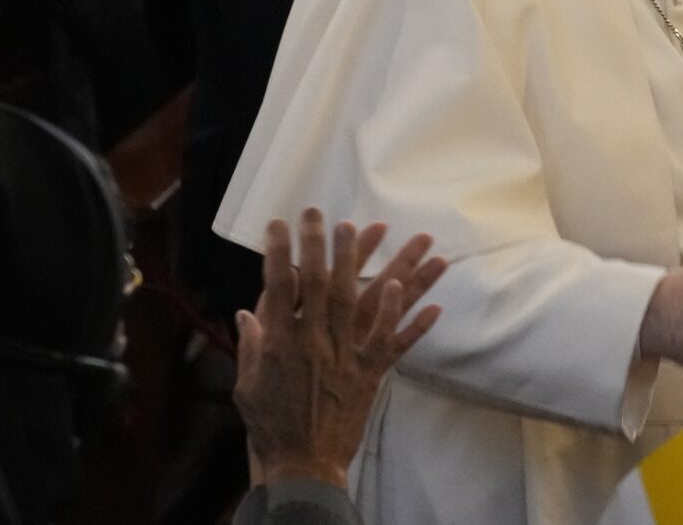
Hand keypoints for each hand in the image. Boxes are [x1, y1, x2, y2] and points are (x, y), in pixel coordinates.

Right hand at [234, 210, 444, 489]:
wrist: (299, 463)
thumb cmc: (269, 424)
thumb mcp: (248, 383)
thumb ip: (253, 344)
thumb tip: (248, 310)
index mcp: (282, 341)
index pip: (281, 285)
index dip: (282, 252)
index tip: (282, 224)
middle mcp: (317, 341)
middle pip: (329, 284)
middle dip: (333, 247)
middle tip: (337, 218)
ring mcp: (347, 356)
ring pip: (375, 304)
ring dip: (400, 269)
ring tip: (420, 240)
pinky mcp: (369, 374)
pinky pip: (396, 346)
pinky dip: (414, 325)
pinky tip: (434, 303)